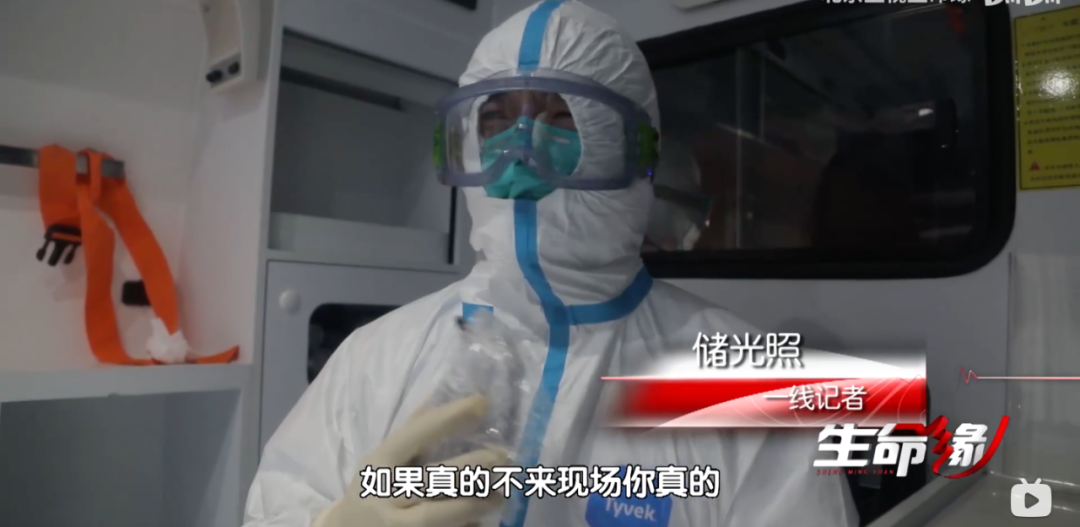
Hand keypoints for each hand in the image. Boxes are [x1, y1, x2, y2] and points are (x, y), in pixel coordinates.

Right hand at [314, 395, 506, 526]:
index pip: (415, 435)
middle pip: (435, 478)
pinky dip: (467, 525)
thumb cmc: (372, 489)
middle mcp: (385, 493)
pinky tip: (485, 519)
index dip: (450, 418)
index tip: (482, 404)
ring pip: (441, 514)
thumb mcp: (381, 459)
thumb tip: (439, 395)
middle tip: (503, 455)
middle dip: (474, 466)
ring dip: (477, 502)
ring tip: (502, 492)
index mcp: (379, 462)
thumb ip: (410, 431)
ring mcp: (395, 523)